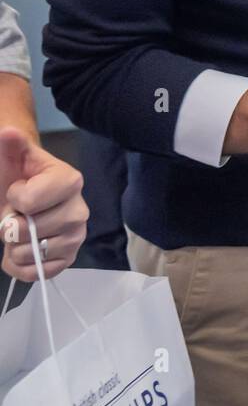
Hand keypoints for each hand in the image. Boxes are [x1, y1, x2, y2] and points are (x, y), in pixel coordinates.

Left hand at [0, 128, 87, 280]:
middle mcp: (80, 210)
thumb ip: (11, 144)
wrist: (24, 197)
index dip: (12, 198)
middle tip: (16, 214)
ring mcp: (77, 237)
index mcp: (71, 181)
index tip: (18, 189)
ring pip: (30, 255)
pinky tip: (20, 250)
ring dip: (12, 247)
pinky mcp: (69, 259)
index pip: (28, 201)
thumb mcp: (12, 158)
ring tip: (19, 231)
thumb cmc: (18, 176)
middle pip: (28, 231)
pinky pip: (36, 273)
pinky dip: (19, 266)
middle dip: (9, 225)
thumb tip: (8, 132)